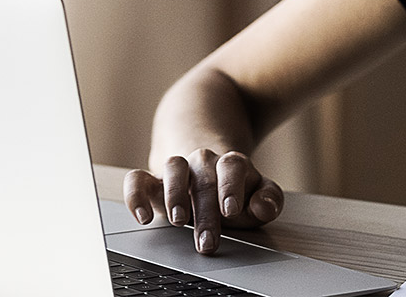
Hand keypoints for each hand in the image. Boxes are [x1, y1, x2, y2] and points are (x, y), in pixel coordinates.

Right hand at [124, 148, 283, 253]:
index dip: (231, 187)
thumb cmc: (232, 190)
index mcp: (230, 164)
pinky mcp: (152, 181)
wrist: (204, 169)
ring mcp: (176, 169)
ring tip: (178, 220)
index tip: (230, 210)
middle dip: (205, 212)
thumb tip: (263, 206)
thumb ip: (269, 199)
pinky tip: (142, 216)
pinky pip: (137, 179)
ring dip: (175, 193)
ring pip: (173, 166)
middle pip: (204, 178)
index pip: (232, 166)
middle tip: (208, 242)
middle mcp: (202, 162)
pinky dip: (136, 195)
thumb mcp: (256, 193)